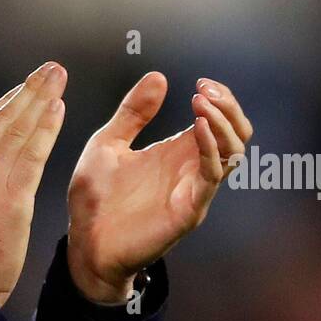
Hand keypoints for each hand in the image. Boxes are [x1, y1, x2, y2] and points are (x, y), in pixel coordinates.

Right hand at [0, 61, 66, 307]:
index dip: (6, 100)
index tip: (25, 86)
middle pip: (0, 119)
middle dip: (28, 91)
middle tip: (50, 70)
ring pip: (17, 132)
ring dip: (41, 101)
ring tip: (58, 81)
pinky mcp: (11, 200)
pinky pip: (32, 156)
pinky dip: (46, 130)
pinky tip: (58, 111)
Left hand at [67, 72, 252, 302]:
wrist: (84, 244)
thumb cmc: (95, 200)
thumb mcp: (108, 144)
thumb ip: (132, 113)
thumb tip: (159, 76)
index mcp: (176, 152)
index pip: (218, 120)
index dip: (219, 98)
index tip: (201, 81)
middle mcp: (191, 169)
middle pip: (236, 133)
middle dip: (228, 107)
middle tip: (206, 90)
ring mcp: (192, 190)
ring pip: (233, 152)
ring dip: (223, 123)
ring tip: (202, 104)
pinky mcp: (187, 210)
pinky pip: (212, 176)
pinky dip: (212, 149)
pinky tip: (199, 129)